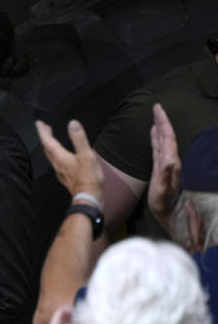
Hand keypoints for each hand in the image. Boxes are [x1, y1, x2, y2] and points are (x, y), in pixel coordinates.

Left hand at [36, 119, 103, 204]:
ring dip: (50, 145)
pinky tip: (62, 155)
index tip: (38, 123)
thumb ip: (79, 139)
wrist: (89, 198)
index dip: (43, 131)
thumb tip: (72, 124)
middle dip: (45, 137)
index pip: (47, 141)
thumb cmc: (88, 178)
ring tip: (52, 139)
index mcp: (60, 157)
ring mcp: (61, 172)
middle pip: (47, 148)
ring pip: (51, 156)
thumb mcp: (86, 155)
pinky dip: (57, 154)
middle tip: (45, 128)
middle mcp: (57, 164)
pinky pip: (57, 162)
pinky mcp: (66, 177)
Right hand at [148, 103, 180, 231]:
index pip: (167, 137)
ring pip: (163, 141)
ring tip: (155, 118)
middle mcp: (170, 161)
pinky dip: (156, 138)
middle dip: (162, 121)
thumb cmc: (165, 206)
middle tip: (156, 107)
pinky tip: (153, 135)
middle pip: (167, 136)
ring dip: (159, 128)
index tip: (158, 109)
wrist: (171, 216)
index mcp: (170, 163)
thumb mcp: (163, 192)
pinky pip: (159, 148)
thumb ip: (166, 174)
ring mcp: (166, 164)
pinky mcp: (161, 168)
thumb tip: (168, 158)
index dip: (163, 123)